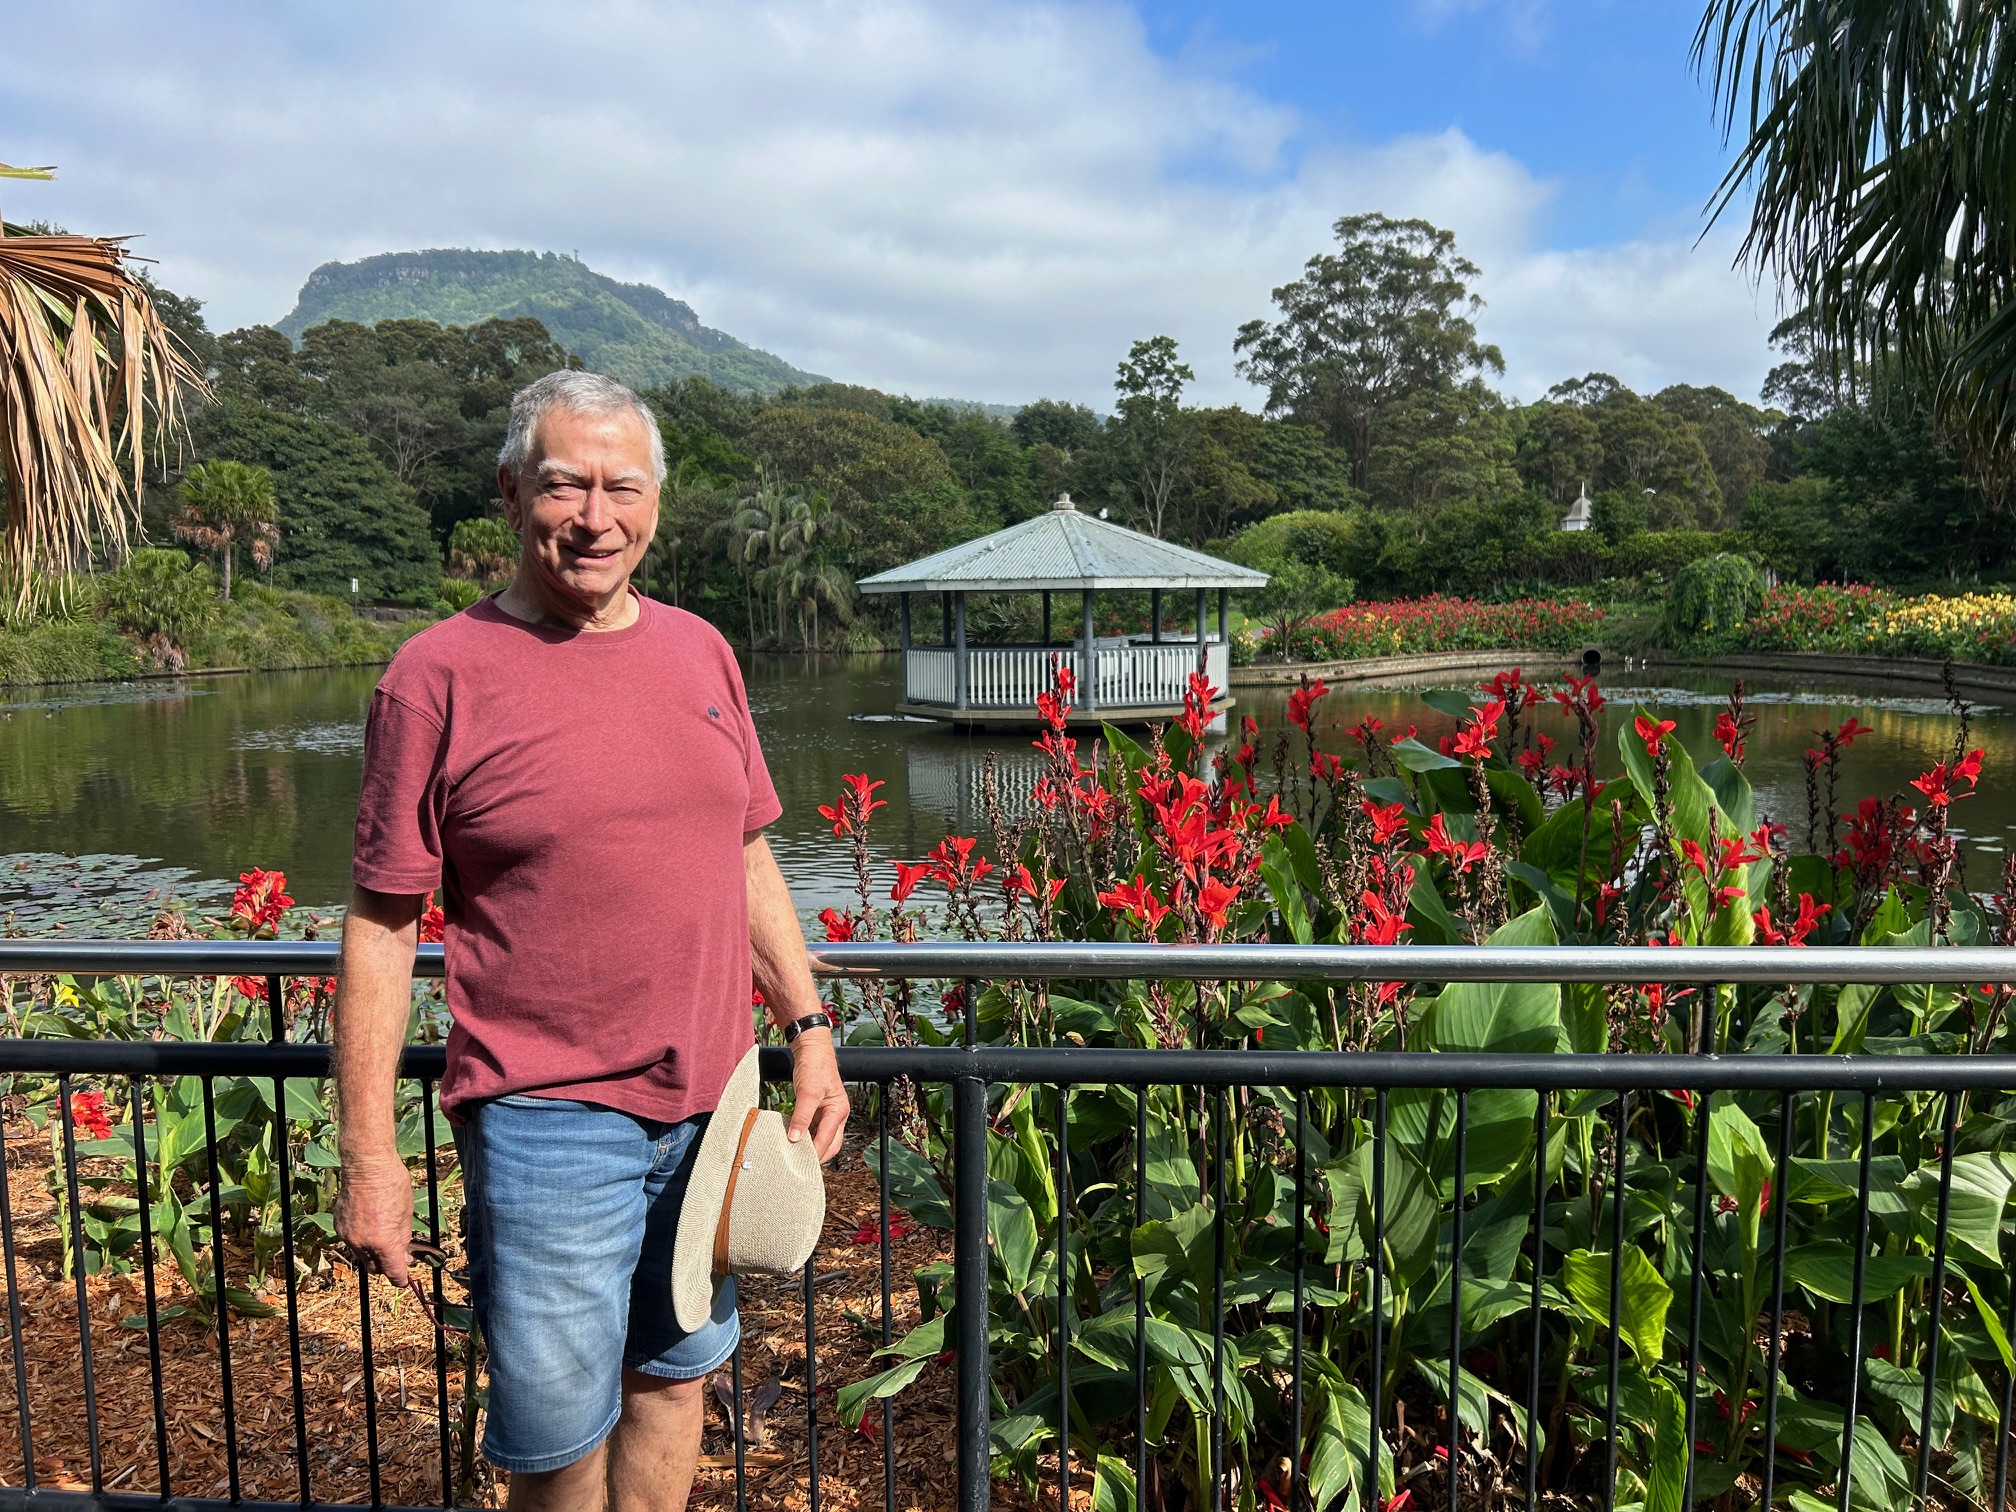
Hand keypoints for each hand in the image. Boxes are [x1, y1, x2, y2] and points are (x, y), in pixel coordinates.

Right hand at [335, 1153, 416, 1285]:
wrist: (367, 1167)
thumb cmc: (392, 1184)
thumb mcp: (406, 1213)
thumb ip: (403, 1238)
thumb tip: (404, 1255)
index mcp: (383, 1241)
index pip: (392, 1271)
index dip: (400, 1278)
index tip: (403, 1280)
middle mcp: (363, 1243)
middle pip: (375, 1267)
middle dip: (386, 1265)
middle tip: (398, 1255)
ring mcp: (348, 1235)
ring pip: (361, 1256)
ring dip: (373, 1253)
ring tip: (384, 1235)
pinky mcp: (339, 1226)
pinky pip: (351, 1242)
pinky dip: (361, 1240)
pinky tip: (370, 1224)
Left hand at [786, 1028, 849, 1162]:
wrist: (812, 1050)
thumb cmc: (815, 1067)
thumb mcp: (807, 1092)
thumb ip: (802, 1116)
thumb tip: (795, 1138)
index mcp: (838, 1111)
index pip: (828, 1140)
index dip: (815, 1153)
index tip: (801, 1164)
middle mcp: (836, 1115)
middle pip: (830, 1144)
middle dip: (817, 1156)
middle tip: (800, 1165)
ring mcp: (827, 1114)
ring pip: (821, 1138)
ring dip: (810, 1147)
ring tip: (794, 1155)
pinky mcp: (818, 1111)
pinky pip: (813, 1130)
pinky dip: (805, 1137)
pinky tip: (793, 1141)